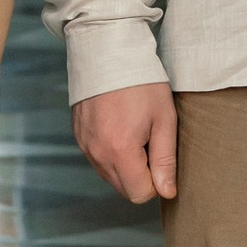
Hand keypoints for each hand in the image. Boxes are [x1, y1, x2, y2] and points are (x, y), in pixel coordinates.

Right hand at [74, 80, 178, 204]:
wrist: (108, 52)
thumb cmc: (141, 83)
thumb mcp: (164, 119)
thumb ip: (165, 160)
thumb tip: (167, 192)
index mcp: (120, 151)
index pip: (140, 194)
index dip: (156, 181)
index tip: (160, 155)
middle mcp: (97, 153)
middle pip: (123, 189)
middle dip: (140, 175)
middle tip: (149, 141)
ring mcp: (85, 145)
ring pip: (109, 175)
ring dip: (125, 165)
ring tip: (134, 131)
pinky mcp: (78, 136)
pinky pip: (97, 159)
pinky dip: (110, 153)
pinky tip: (119, 127)